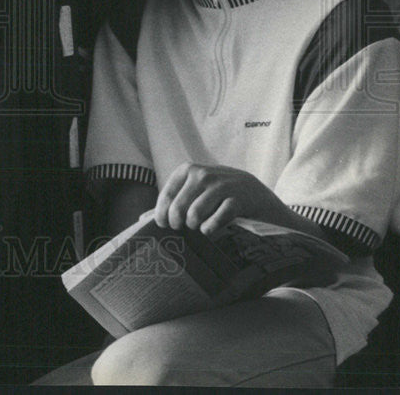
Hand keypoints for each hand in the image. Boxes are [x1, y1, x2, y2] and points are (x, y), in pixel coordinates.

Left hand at [154, 162, 285, 235]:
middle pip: (178, 208)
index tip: (166, 226)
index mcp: (188, 169)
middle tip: (186, 228)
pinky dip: (210, 229)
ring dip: (195, 227)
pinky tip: (211, 229)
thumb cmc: (219, 197)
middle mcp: (203, 174)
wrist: (258, 197)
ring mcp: (221, 185)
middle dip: (178, 224)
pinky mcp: (238, 200)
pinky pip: (215, 221)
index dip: (162, 215)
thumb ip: (170, 203)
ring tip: (200, 227)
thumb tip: (141, 218)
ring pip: (194, 215)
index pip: (166, 196)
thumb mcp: (195, 192)